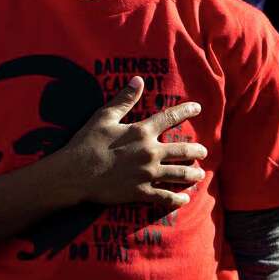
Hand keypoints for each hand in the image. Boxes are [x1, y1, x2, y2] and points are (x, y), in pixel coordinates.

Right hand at [56, 76, 207, 208]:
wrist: (74, 174)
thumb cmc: (87, 143)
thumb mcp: (104, 117)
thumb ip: (124, 99)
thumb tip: (138, 80)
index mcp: (141, 131)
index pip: (169, 118)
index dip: (186, 111)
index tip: (198, 108)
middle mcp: (149, 152)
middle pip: (182, 150)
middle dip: (196, 151)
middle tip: (204, 152)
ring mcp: (147, 174)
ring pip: (179, 174)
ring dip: (192, 174)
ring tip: (199, 175)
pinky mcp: (140, 192)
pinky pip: (164, 197)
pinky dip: (177, 199)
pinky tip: (184, 199)